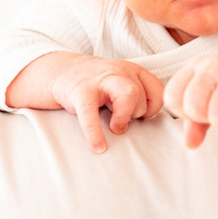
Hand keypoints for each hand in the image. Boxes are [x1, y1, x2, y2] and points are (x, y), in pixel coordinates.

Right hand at [48, 56, 164, 152]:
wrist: (60, 71)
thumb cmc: (97, 86)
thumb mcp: (121, 84)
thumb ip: (138, 98)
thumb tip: (147, 122)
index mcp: (133, 71)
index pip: (157, 90)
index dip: (152, 109)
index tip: (139, 117)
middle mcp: (119, 71)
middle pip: (142, 92)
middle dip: (136, 113)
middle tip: (122, 122)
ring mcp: (100, 80)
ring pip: (129, 94)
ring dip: (124, 117)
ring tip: (114, 128)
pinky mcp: (80, 92)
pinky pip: (91, 113)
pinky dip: (96, 133)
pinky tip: (99, 147)